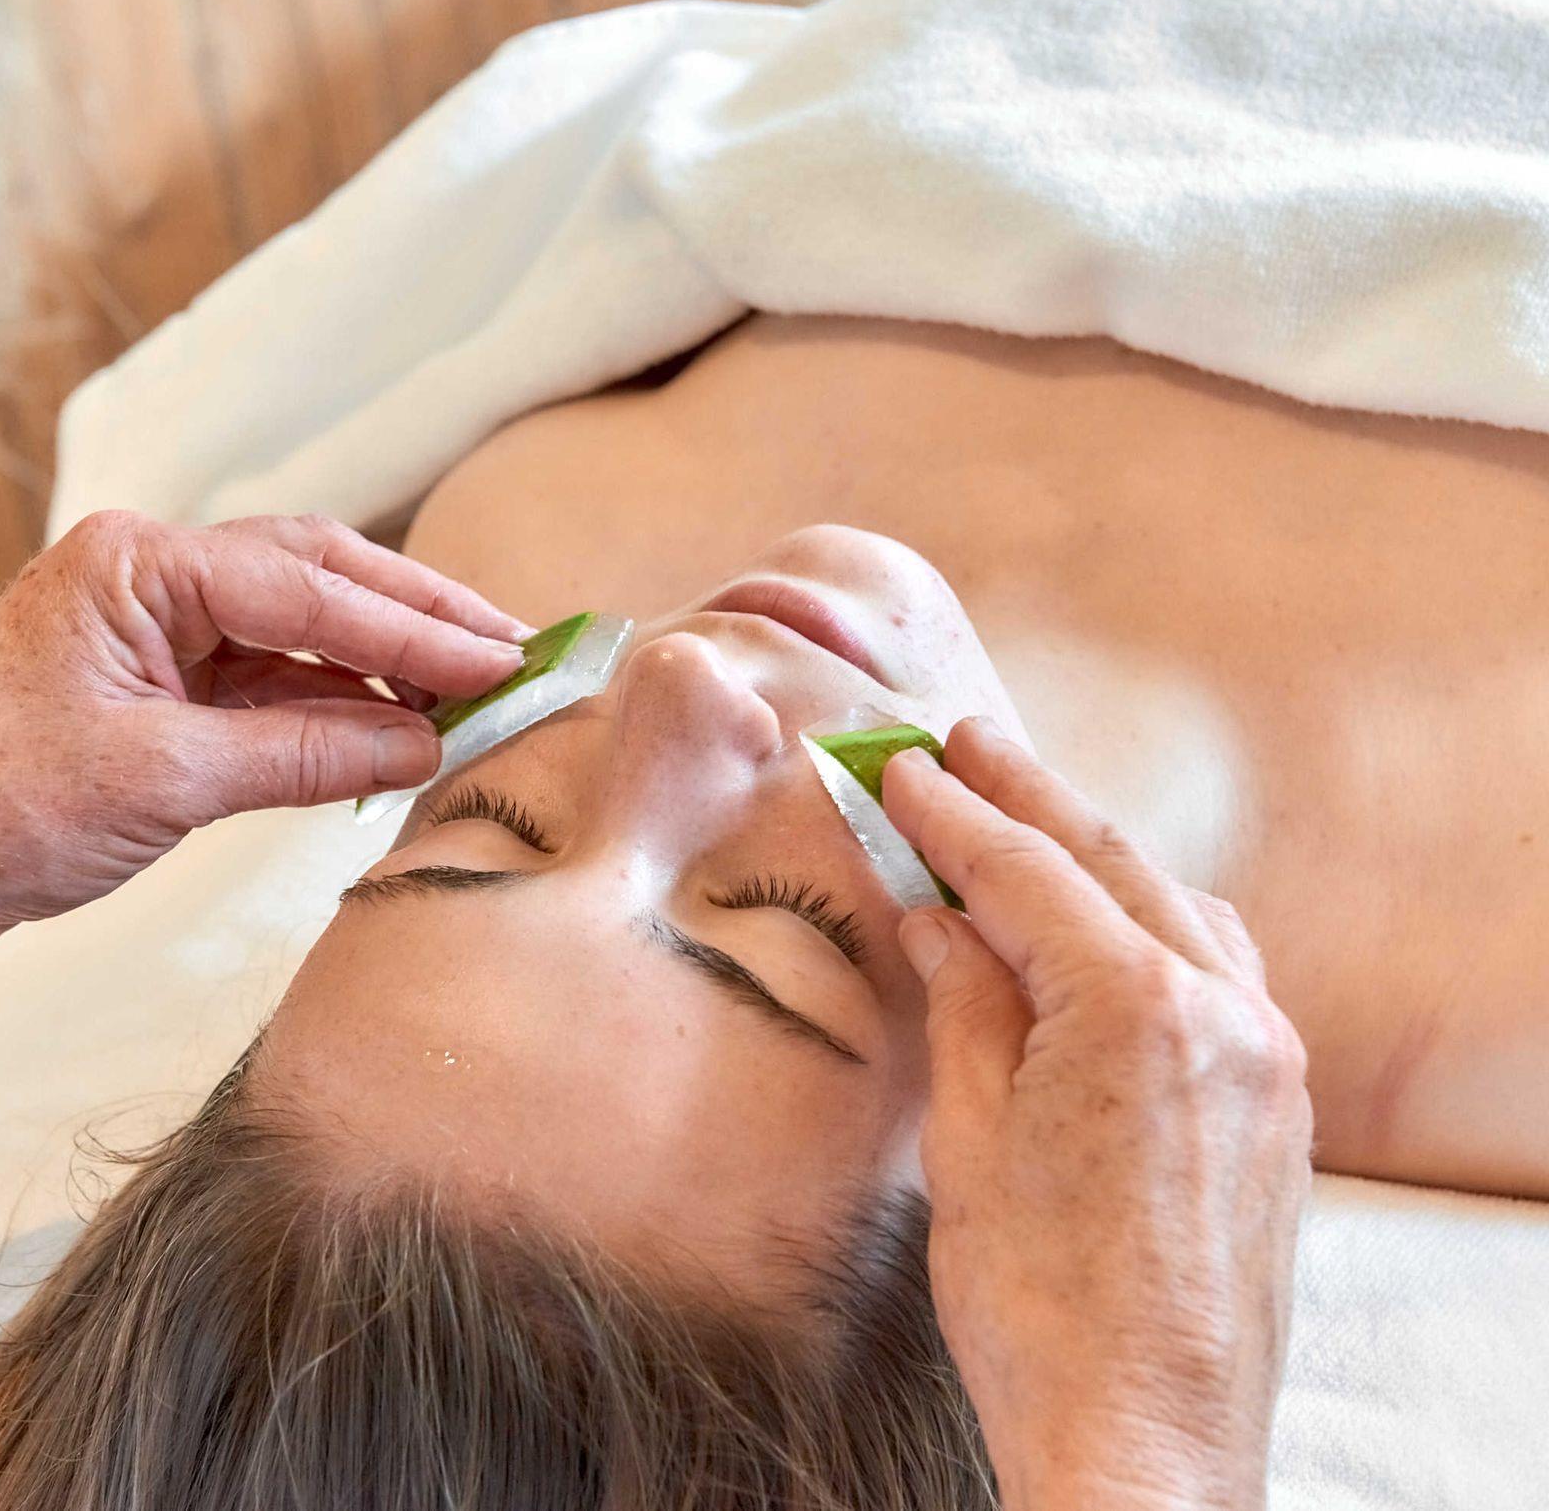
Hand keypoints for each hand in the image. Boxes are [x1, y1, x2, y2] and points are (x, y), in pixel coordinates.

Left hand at [0, 510, 528, 956]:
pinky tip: (390, 737)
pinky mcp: (147, 690)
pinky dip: (330, 711)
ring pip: (295, 632)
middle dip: (417, 619)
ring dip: (380, 667)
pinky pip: (263, 684)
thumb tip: (423, 742)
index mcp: (134, 564)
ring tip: (471, 700)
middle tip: (514, 655)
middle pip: (315, 578)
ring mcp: (146, 632)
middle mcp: (144, 577)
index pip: (308, 587)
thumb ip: (303, 753)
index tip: (505, 661)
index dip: (417, 628)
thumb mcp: (162, 782)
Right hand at [880, 718, 1312, 1510]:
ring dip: (1096, 855)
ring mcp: (1268, 1058)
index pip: (1028, 876)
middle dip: (1029, 798)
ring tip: (1025, 813)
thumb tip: (943, 918)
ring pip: (1177, 908)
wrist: (1143, 1440)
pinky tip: (1108, 920)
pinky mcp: (1280, 1105)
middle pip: (1112, 866)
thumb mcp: (972, 1142)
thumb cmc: (1042, 1310)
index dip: (954, 816)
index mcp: (1138, 1012)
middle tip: (963, 742)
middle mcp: (1226, 1014)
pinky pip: (1219, 970)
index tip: (902, 767)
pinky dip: (1152, 922)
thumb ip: (967, 1004)